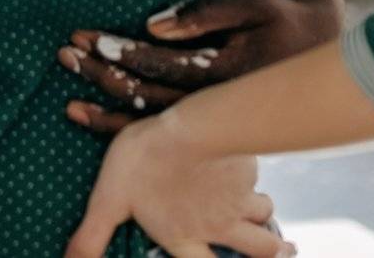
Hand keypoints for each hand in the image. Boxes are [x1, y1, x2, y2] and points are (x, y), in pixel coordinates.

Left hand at [62, 0, 342, 135]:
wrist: (312, 49)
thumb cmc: (275, 15)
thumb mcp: (247, 2)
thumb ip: (202, 12)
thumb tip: (152, 27)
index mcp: (222, 72)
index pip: (159, 64)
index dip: (118, 50)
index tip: (82, 37)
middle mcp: (214, 104)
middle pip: (146, 96)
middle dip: (101, 75)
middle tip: (64, 55)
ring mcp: (210, 119)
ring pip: (149, 121)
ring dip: (106, 110)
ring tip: (68, 103)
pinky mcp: (205, 124)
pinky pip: (159, 132)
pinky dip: (122, 129)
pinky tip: (91, 121)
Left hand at [64, 115, 288, 257]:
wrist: (189, 128)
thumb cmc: (142, 162)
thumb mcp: (107, 199)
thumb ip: (91, 236)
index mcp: (184, 236)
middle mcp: (218, 226)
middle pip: (258, 251)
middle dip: (272, 254)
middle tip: (282, 252)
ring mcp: (238, 199)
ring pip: (264, 216)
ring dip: (265, 219)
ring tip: (265, 215)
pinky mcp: (248, 171)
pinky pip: (258, 178)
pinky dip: (255, 179)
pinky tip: (248, 168)